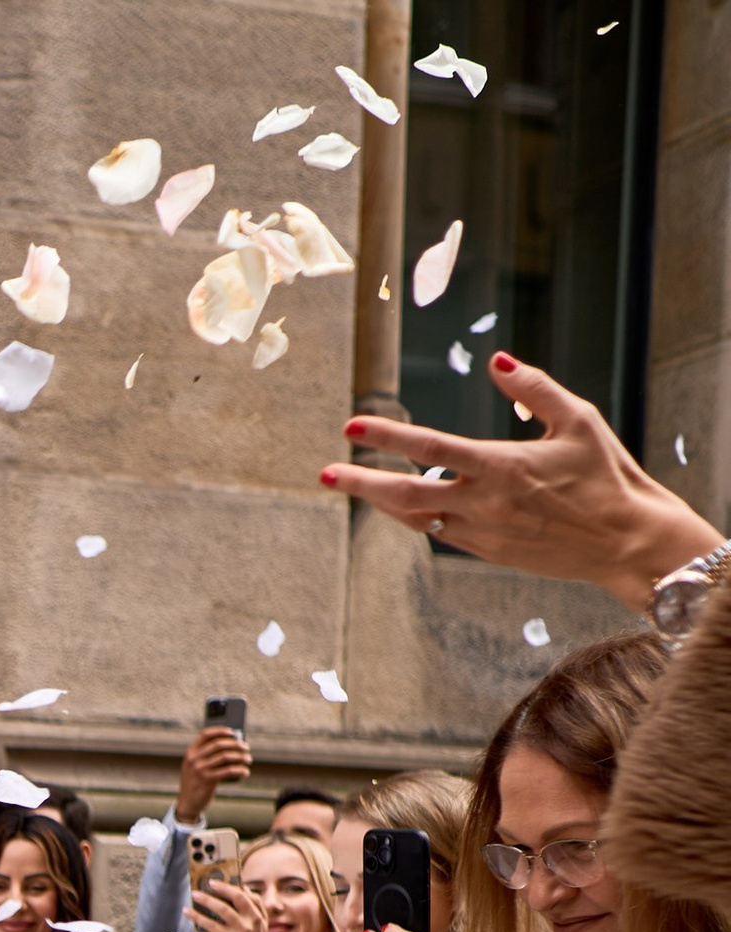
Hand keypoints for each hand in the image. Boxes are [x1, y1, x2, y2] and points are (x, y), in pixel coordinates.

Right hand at [174, 726, 250, 822]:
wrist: (188, 803)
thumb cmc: (196, 783)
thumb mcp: (195, 767)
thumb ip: (207, 756)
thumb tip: (233, 746)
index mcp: (190, 753)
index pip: (206, 734)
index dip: (220, 731)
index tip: (232, 733)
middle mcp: (194, 759)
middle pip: (219, 744)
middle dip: (235, 744)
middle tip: (246, 748)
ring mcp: (200, 769)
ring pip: (226, 756)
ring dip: (241, 757)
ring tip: (248, 759)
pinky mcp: (207, 780)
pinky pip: (228, 771)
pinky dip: (240, 770)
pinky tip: (245, 772)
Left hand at [190, 877, 267, 931]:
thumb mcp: (262, 922)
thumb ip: (256, 903)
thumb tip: (243, 887)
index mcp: (255, 917)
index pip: (239, 897)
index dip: (225, 888)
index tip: (211, 882)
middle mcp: (246, 927)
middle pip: (223, 909)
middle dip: (207, 899)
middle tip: (194, 893)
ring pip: (211, 924)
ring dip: (196, 916)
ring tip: (186, 910)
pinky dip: (205, 931)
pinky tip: (197, 926)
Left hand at [321, 352, 723, 610]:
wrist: (623, 541)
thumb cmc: (606, 475)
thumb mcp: (578, 420)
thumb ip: (534, 389)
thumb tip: (497, 360)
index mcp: (502, 466)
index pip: (431, 448)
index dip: (388, 438)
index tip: (351, 429)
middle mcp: (483, 503)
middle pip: (404, 495)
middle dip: (360, 483)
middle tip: (325, 473)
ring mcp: (480, 534)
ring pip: (415, 518)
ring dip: (382, 501)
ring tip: (355, 484)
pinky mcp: (484, 552)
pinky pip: (438, 534)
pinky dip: (416, 517)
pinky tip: (403, 504)